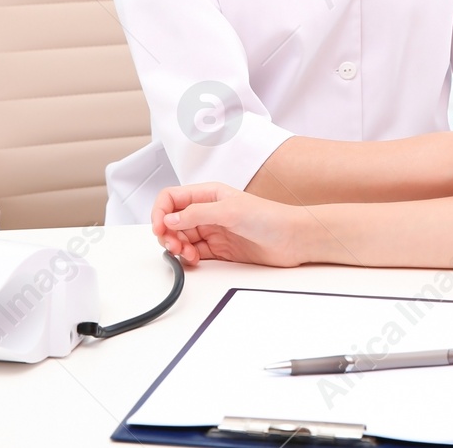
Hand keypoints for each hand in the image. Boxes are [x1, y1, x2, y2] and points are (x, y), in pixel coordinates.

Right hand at [151, 182, 311, 267]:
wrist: (292, 239)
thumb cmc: (269, 217)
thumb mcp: (229, 210)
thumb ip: (197, 214)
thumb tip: (170, 218)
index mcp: (209, 194)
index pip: (172, 198)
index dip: (160, 212)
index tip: (159, 228)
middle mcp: (208, 211)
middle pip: (173, 220)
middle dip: (167, 233)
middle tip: (173, 245)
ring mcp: (213, 230)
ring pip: (181, 237)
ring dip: (176, 246)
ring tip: (186, 253)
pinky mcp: (219, 249)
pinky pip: (193, 252)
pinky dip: (188, 257)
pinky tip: (194, 259)